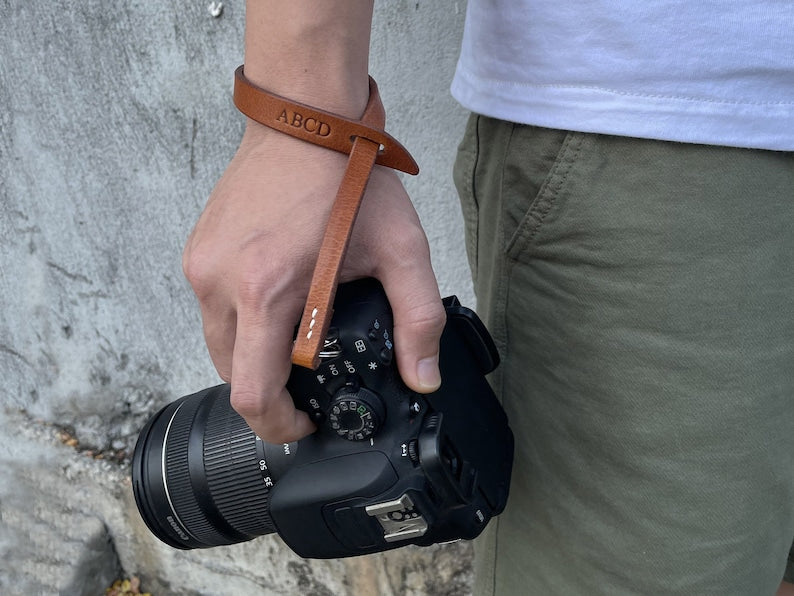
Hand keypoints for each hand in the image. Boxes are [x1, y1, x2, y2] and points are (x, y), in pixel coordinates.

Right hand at [183, 122, 445, 442]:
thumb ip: (418, 320)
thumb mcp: (400, 249)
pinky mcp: (198, 252)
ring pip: (218, 346)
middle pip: (231, 376)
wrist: (304, 118)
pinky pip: (211, 311)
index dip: (279, 424)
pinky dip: (242, 324)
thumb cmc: (347, 176)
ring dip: (254, 358)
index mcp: (267, 289)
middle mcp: (221, 282)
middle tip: (308, 384)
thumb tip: (423, 377)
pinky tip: (277, 302)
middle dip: (269, 393)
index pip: (252, 393)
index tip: (305, 421)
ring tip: (296, 337)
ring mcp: (202, 266)